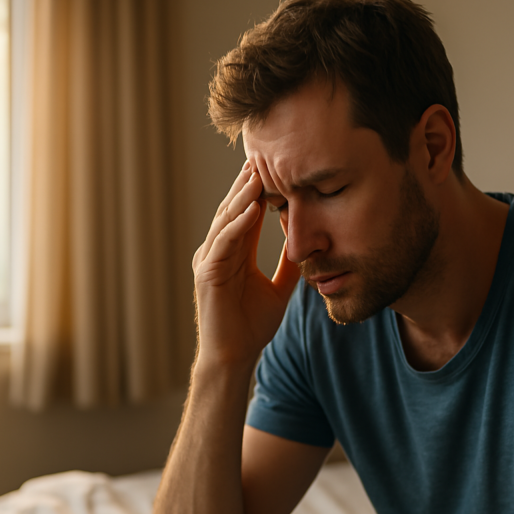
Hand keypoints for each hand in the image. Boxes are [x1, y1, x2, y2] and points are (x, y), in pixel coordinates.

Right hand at [192, 160, 300, 367]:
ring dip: (242, 196)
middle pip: (232, 209)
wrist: (235, 357)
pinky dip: (237, 225)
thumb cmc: (252, 327)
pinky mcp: (207, 274)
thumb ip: (289, 265)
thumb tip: (307, 244)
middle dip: (246, 184)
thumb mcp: (280, 289)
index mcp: (233, 254)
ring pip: (226, 220)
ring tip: (258, 175)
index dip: (257, 191)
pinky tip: (251, 208)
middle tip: (262, 156)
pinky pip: (223, 243)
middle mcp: (218, 252)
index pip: (245, 214)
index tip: (274, 167)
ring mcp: (209, 261)